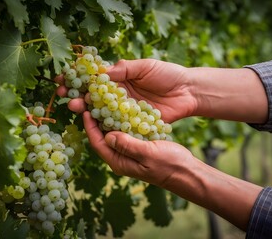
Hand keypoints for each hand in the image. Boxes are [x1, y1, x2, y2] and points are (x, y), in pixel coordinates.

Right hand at [56, 59, 197, 122]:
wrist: (188, 92)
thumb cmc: (168, 74)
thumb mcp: (146, 66)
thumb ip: (125, 69)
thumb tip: (102, 70)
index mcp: (119, 79)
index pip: (94, 79)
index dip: (78, 79)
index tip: (62, 79)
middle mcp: (118, 95)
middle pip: (93, 97)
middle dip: (77, 95)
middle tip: (65, 97)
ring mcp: (124, 110)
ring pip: (101, 112)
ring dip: (86, 110)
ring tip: (75, 107)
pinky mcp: (133, 123)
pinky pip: (116, 125)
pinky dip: (105, 125)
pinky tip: (93, 124)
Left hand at [82, 111, 196, 187]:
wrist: (186, 172)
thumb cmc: (169, 165)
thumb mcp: (148, 154)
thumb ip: (127, 145)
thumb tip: (108, 136)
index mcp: (119, 162)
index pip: (98, 143)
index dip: (90, 127)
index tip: (85, 110)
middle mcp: (121, 157)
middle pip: (102, 137)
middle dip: (95, 120)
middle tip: (91, 102)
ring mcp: (129, 152)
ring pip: (112, 133)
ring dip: (107, 118)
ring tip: (103, 100)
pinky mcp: (138, 146)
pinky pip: (124, 131)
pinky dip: (121, 119)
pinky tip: (122, 107)